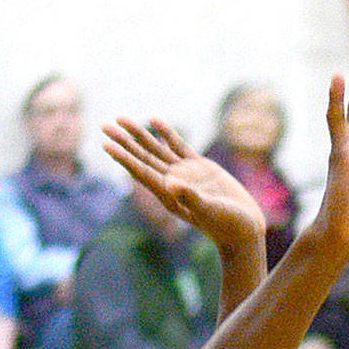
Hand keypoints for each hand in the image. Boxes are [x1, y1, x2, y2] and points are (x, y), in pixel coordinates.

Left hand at [103, 118, 265, 256]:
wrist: (244, 229)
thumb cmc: (227, 226)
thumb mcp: (210, 211)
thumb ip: (191, 198)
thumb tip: (172, 184)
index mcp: (170, 194)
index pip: (141, 171)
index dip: (124, 157)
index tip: (106, 144)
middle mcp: (173, 183)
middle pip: (143, 158)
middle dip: (124, 142)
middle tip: (104, 125)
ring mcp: (185, 174)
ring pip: (157, 149)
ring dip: (139, 135)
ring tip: (121, 119)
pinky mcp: (200, 168)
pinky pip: (178, 146)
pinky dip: (166, 133)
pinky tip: (154, 120)